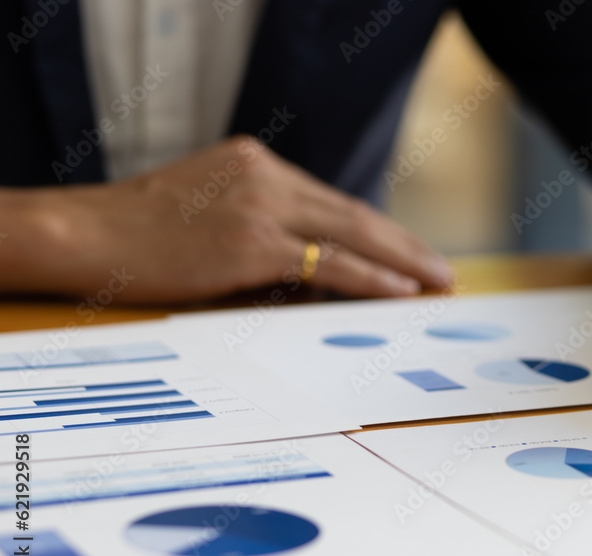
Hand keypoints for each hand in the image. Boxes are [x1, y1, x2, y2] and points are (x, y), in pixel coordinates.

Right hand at [0, 136, 452, 302]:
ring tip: (435, 282)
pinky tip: (400, 291)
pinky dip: (370, 278)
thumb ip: (260, 229)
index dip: (376, 231)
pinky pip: (328, 262)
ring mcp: (261, 206)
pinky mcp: (252, 242)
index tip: (407, 252)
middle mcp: (266, 176)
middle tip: (441, 269)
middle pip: (354, 213)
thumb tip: (311, 272)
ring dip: (401, 262)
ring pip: (351, 233)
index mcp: (257, 164)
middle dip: (404, 245)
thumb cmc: (140, 232)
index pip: (333, 202)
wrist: (86, 234)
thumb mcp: (207, 212)